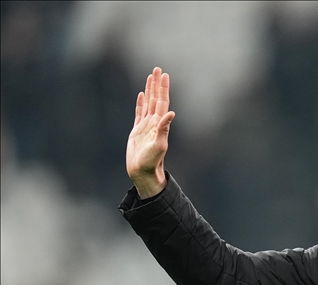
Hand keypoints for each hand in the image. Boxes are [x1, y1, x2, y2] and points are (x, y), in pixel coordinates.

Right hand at [126, 67, 174, 197]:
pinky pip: (139, 112)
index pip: (161, 101)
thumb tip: (171, 113)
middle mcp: (153, 122)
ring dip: (149, 90)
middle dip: (156, 84)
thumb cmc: (152, 162)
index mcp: (159, 124)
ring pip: (147, 103)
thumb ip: (164, 128)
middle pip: (155, 99)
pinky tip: (141, 95)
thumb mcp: (159, 145)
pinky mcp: (137, 131)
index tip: (163, 74)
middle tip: (157, 69)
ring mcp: (145, 126)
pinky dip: (140, 103)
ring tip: (150, 77)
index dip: (162, 88)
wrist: (143, 173)